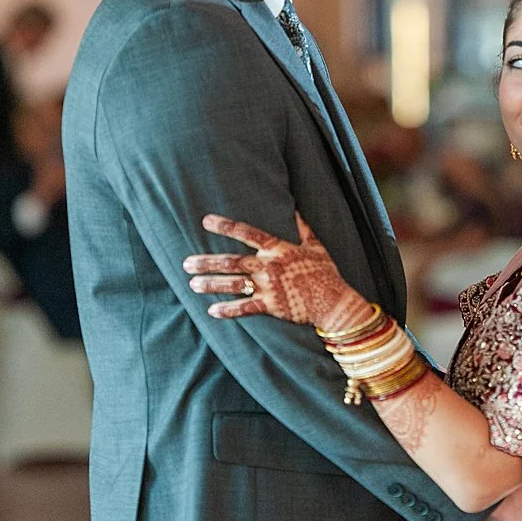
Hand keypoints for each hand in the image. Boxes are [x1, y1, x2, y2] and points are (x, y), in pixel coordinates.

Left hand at [183, 212, 373, 328]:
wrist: (336, 301)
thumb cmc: (325, 273)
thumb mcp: (316, 246)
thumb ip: (302, 228)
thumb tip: (295, 209)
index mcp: (278, 249)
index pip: (247, 233)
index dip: (225, 226)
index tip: (205, 221)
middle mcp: (269, 266)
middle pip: (232, 261)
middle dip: (207, 262)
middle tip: (186, 263)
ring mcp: (269, 287)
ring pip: (233, 284)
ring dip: (211, 284)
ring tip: (192, 284)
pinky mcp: (272, 306)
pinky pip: (245, 308)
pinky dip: (227, 310)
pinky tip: (212, 311)